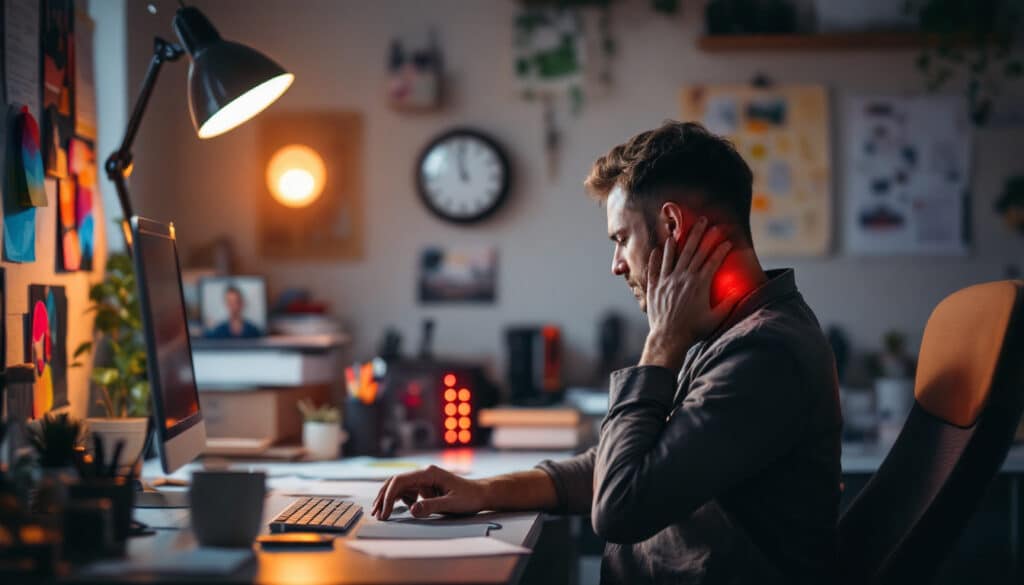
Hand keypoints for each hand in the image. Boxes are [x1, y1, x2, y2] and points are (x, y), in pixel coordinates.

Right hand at [372, 465, 486, 519]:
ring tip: (382, 513)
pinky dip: (399, 500)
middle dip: (384, 497)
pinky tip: (399, 509)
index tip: (385, 512)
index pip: (401, 481)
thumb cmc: (469, 497)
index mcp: (429, 474)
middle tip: (376, 513)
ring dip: (389, 499)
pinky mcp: (425, 487)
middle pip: (396, 482)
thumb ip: (431, 506)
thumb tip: (412, 509)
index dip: (389, 496)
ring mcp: (424, 480)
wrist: (481, 494)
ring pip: (399, 487)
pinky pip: (407, 491)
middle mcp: (424, 474)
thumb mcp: (451, 504)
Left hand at [640, 217, 737, 370]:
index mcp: (699, 284)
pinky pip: (655, 268)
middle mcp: (683, 278)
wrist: (669, 338)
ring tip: (678, 229)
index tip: (726, 240)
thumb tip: (739, 293)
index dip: (720, 249)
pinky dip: (656, 257)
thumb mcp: (715, 318)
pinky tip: (658, 248)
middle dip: (700, 234)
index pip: (712, 260)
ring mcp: (667, 281)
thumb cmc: (693, 330)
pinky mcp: (655, 287)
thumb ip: (728, 304)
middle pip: (693, 251)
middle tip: (704, 220)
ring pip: (672, 256)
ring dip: (677, 241)